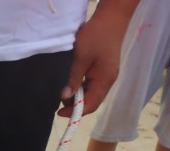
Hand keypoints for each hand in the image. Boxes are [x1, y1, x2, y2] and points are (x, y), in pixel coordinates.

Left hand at [62, 1, 132, 115]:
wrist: (111, 18)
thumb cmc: (96, 36)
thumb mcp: (81, 58)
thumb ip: (73, 79)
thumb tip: (65, 98)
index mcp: (105, 80)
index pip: (91, 104)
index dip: (76, 112)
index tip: (59, 113)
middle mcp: (108, 80)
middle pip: (92, 100)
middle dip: (75, 105)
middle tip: (58, 103)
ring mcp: (107, 74)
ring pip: (91, 93)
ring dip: (77, 96)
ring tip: (62, 94)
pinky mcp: (104, 69)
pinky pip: (92, 84)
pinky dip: (81, 88)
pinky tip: (71, 85)